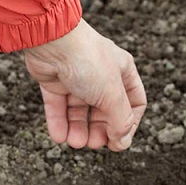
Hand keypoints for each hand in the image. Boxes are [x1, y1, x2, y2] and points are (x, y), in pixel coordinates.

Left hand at [23, 19, 146, 150]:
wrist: (52, 40)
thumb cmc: (87, 61)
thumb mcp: (112, 95)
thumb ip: (120, 122)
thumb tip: (122, 144)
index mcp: (122, 71)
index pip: (133, 103)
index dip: (128, 124)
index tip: (119, 141)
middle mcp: (101, 74)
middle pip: (104, 111)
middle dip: (100, 130)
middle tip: (93, 144)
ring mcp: (76, 78)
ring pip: (80, 111)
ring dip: (78, 130)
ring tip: (74, 142)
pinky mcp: (55, 81)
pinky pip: (59, 107)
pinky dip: (59, 123)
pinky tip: (59, 137)